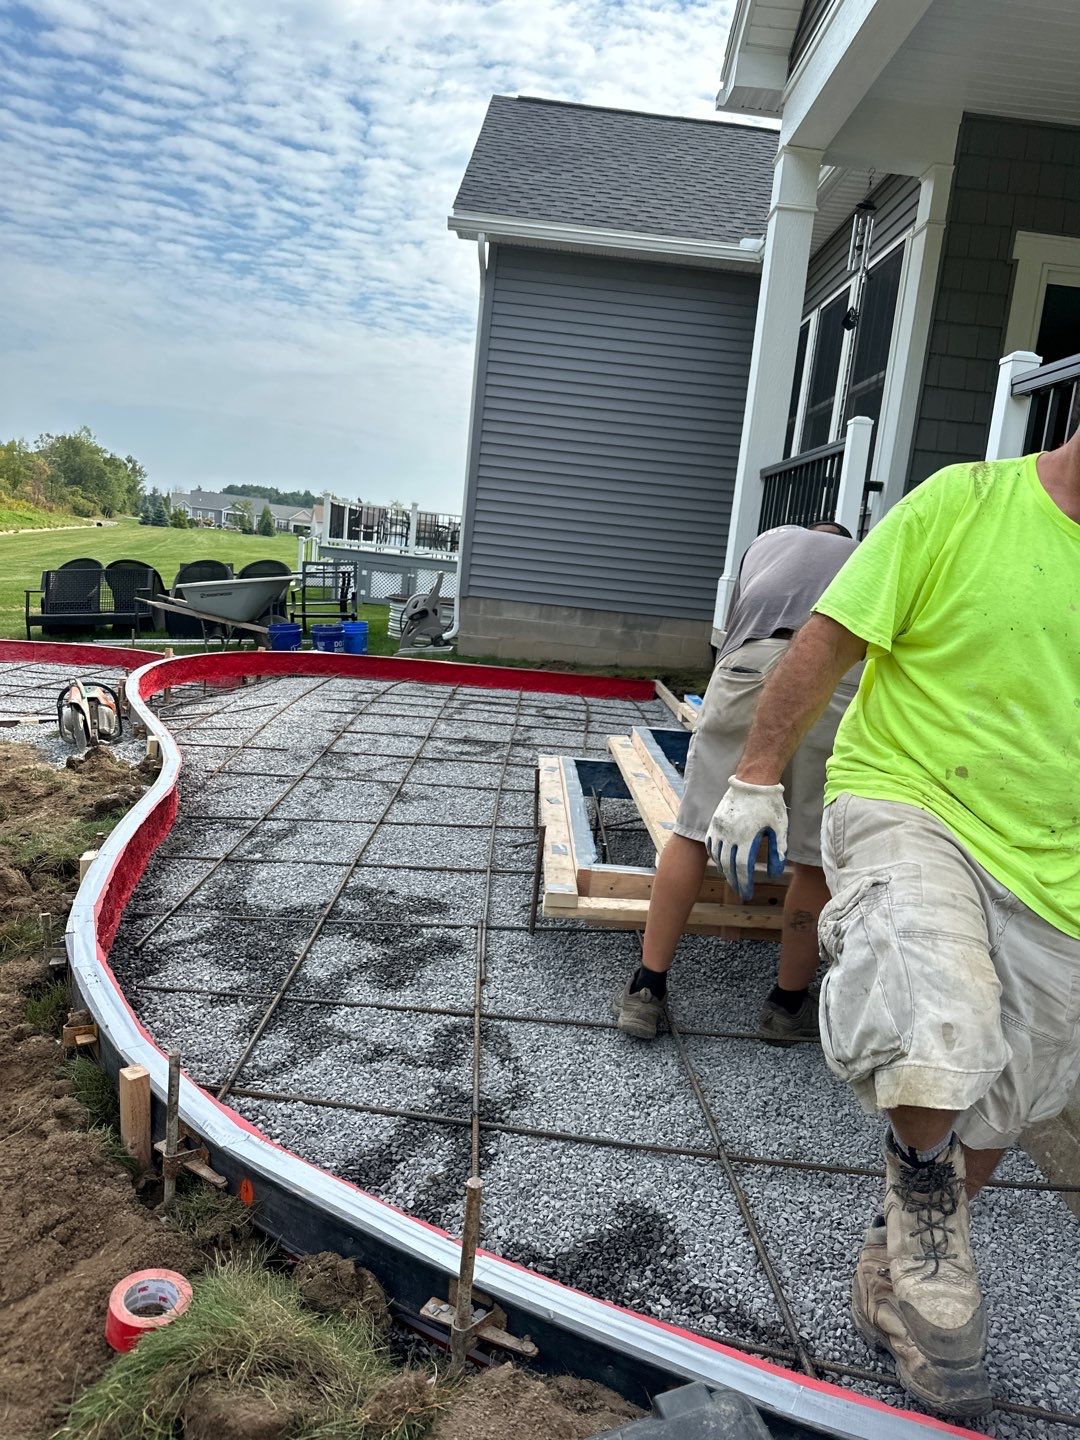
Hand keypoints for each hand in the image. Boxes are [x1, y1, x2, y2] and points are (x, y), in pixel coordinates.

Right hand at [706, 777, 787, 900]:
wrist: (754, 780)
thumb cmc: (770, 804)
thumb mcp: (780, 828)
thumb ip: (777, 851)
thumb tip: (775, 874)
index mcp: (747, 837)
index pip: (742, 868)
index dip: (744, 883)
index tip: (747, 894)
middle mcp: (730, 834)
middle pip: (729, 865)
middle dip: (734, 881)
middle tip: (740, 892)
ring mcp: (720, 827)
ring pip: (718, 855)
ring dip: (724, 869)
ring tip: (731, 879)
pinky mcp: (716, 820)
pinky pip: (710, 843)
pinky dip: (714, 855)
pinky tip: (720, 861)